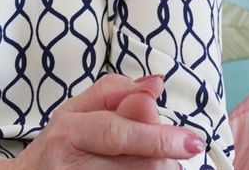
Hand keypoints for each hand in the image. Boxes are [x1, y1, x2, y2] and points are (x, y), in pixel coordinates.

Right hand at [5, 72, 206, 169]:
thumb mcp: (75, 111)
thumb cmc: (56, 146)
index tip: (192, 141)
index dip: (160, 137)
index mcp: (69, 131)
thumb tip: (154, 85)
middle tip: (174, 154)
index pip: (120, 133)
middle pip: (135, 164)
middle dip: (162, 159)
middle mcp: (69, 164)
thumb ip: (114, 92)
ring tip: (151, 163)